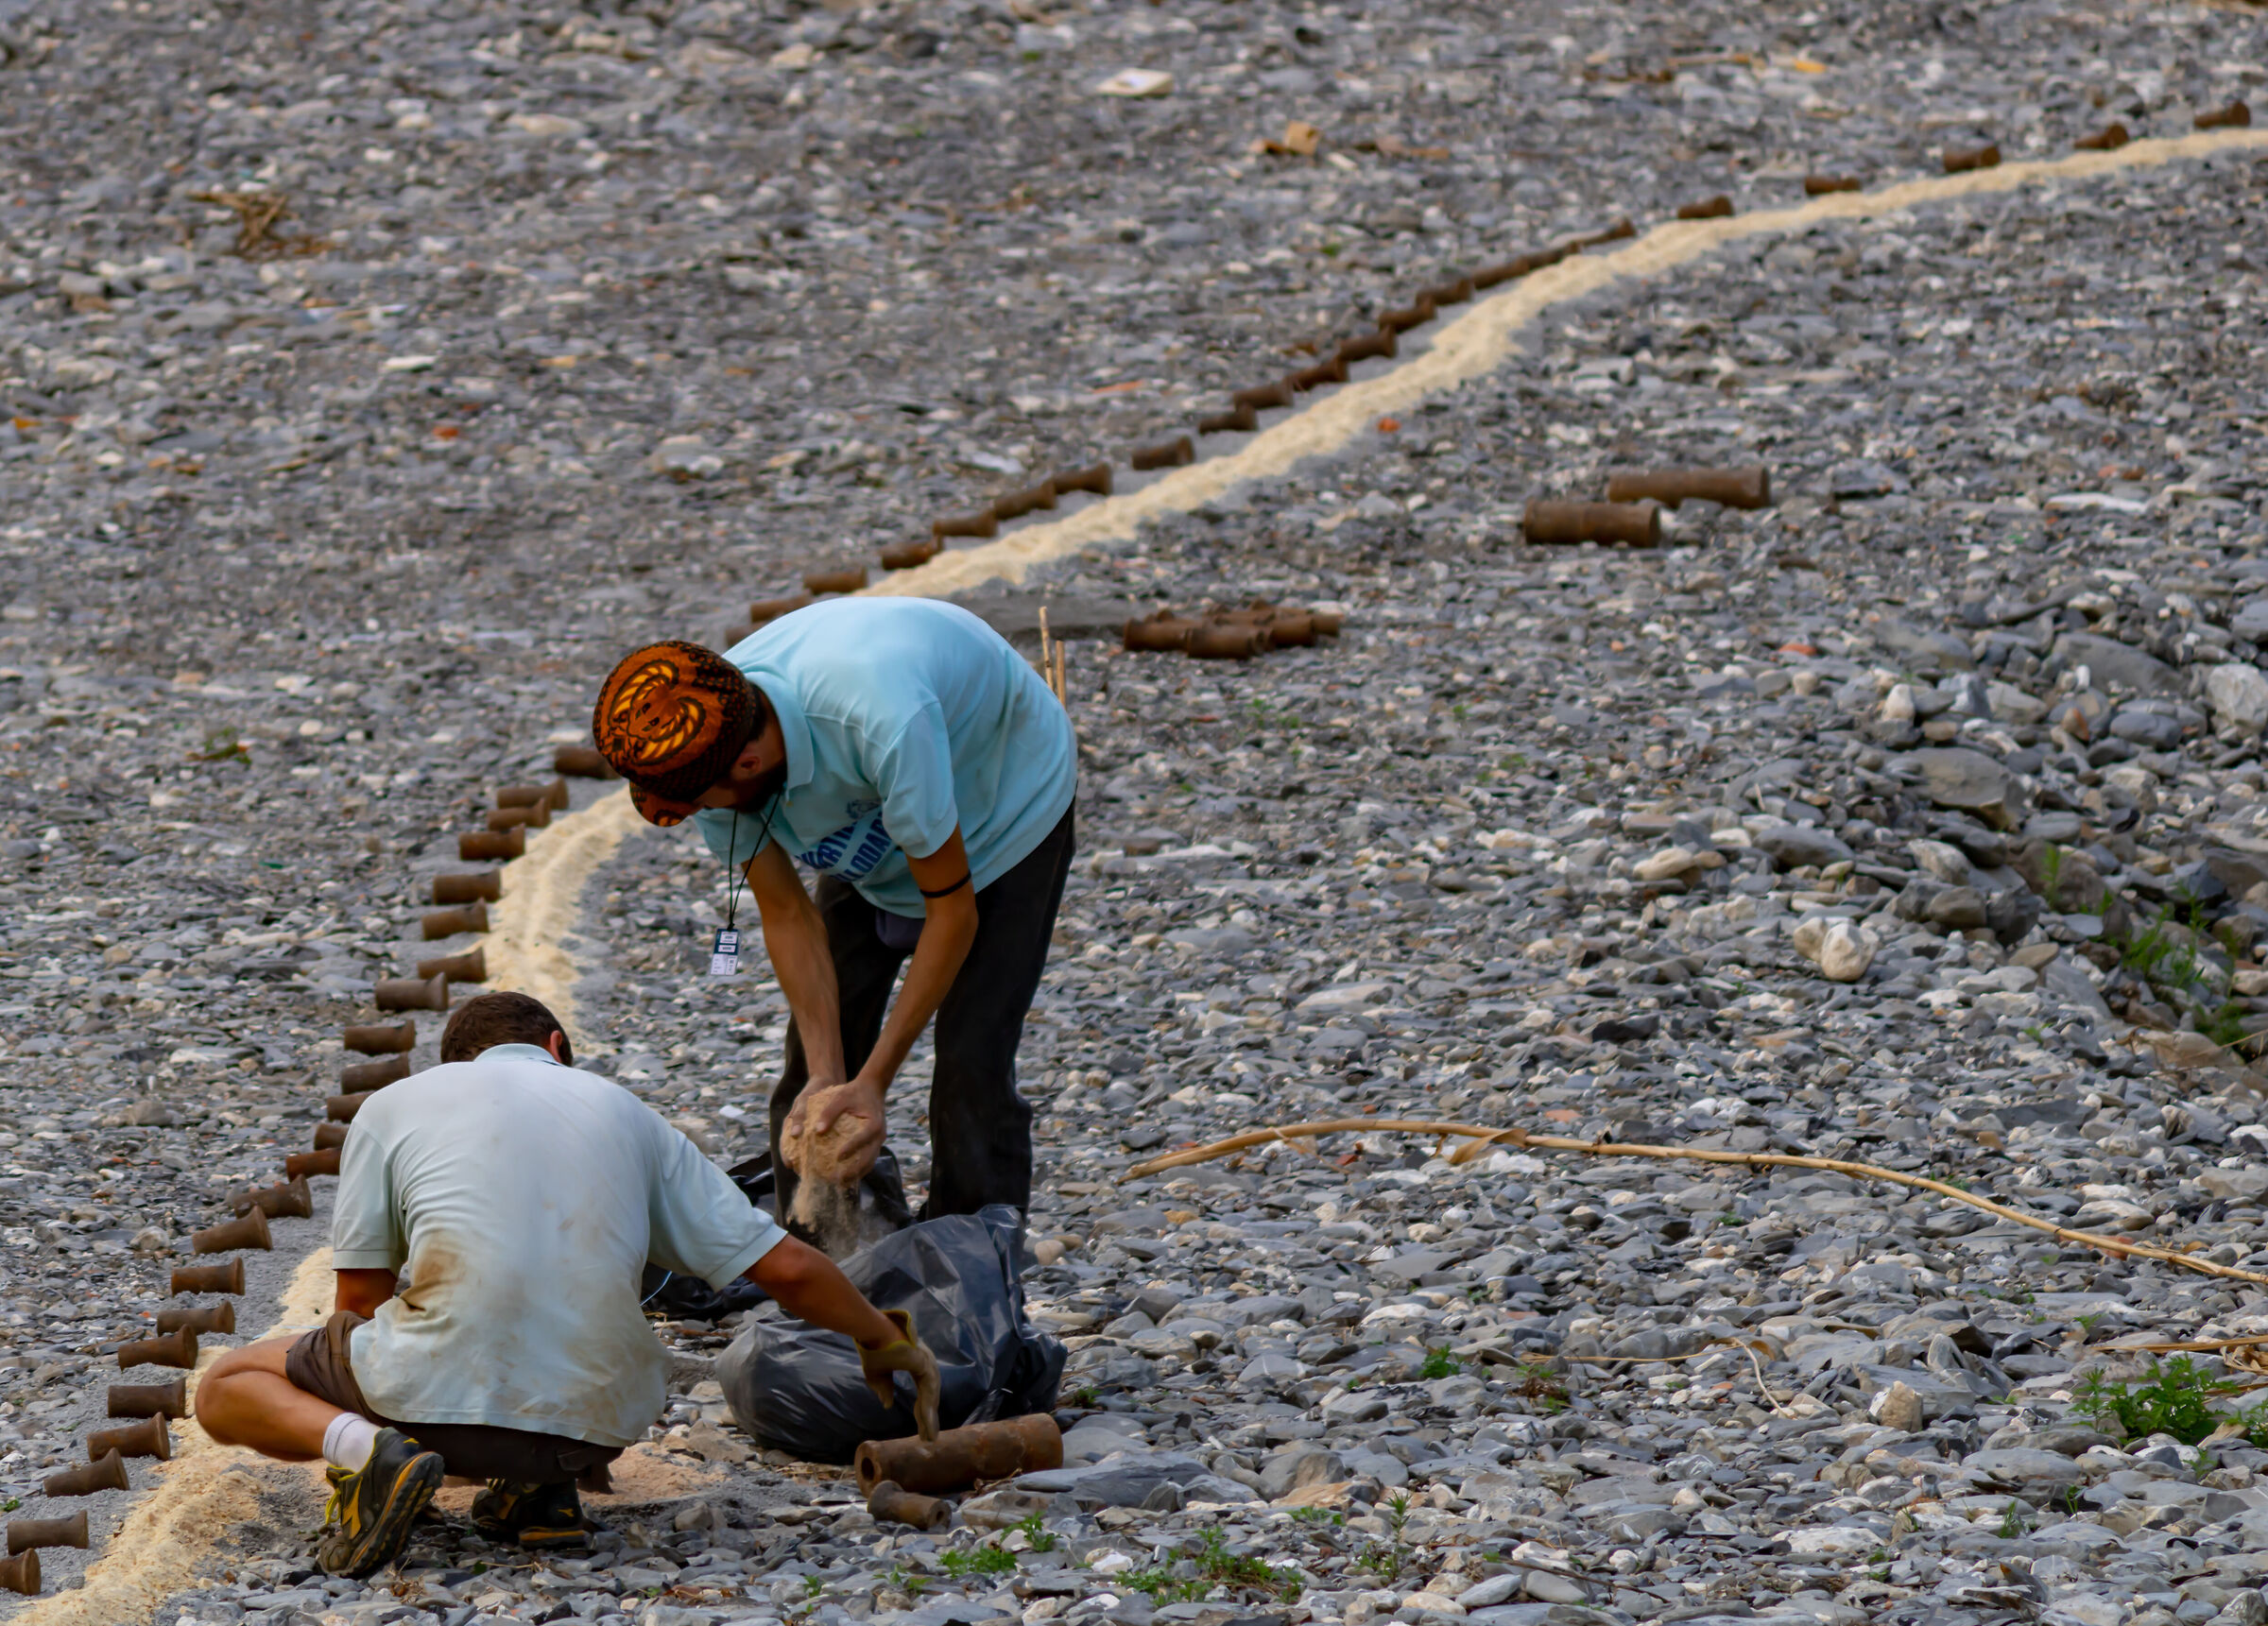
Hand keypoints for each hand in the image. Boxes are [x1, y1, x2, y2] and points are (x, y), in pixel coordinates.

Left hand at [782, 1078, 885, 1181]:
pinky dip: (859, 1168)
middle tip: (838, 1180)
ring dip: (858, 1174)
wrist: (873, 1088)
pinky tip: (846, 1175)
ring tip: (841, 1184)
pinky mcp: (876, 1143)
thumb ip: (829, 1113)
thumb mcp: (840, 1097)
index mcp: (874, 1124)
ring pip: (870, 1162)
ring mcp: (879, 1140)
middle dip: (855, 1170)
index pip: (863, 1139)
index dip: (851, 1148)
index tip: (838, 1157)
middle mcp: (880, 1135)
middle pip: (869, 1157)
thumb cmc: (854, 1092)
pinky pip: (869, 1159)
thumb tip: (817, 1131)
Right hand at [857, 1308, 941, 1440]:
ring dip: (929, 1418)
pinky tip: (926, 1425)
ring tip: (929, 1437)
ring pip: (931, 1397)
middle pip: (930, 1396)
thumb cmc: (874, 1348)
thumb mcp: (877, 1375)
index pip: (924, 1391)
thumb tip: (887, 1404)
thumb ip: (884, 1389)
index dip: (923, 1409)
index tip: (923, 1426)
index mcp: (916, 1362)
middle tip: (930, 1437)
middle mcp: (925, 1363)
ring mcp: (927, 1363)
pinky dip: (927, 1410)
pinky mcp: (925, 1365)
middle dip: (929, 1417)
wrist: (873, 1331)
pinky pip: (928, 1393)